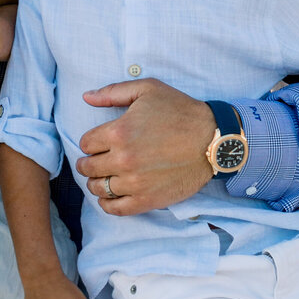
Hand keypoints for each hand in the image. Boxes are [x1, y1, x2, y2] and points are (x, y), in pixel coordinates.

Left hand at [75, 80, 215, 213]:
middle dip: (89, 163)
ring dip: (97, 182)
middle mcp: (123, 159)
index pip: (86, 144)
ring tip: (104, 177)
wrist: (213, 139)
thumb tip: (87, 96)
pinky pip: (115, 209)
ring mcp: (135, 182)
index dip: (91, 142)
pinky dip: (107, 204)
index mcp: (119, 132)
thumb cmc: (181, 111)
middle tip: (97, 161)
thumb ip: (113, 92)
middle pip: (88, 168)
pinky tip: (111, 195)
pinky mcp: (148, 199)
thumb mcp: (148, 89)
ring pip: (98, 188)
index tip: (98, 143)